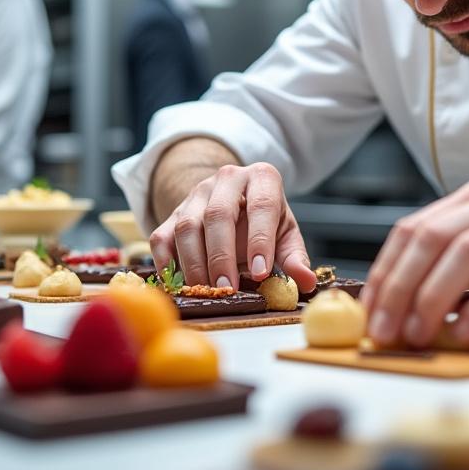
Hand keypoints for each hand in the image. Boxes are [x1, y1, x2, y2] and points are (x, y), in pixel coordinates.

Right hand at [149, 162, 316, 291]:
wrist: (234, 200)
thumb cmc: (264, 221)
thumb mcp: (285, 234)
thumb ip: (295, 257)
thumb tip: (306, 282)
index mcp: (262, 178)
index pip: (262, 206)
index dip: (259, 240)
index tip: (260, 273)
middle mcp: (227, 179)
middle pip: (218, 214)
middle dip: (222, 256)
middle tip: (227, 288)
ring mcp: (196, 194)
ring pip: (187, 226)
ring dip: (195, 263)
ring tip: (207, 291)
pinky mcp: (173, 212)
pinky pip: (162, 236)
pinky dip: (167, 263)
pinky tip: (181, 285)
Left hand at [361, 180, 468, 347]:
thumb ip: (453, 276)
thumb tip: (396, 312)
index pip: (414, 230)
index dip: (386, 273)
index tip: (369, 315)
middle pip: (434, 238)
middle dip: (401, 288)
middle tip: (386, 331)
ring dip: (435, 297)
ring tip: (421, 334)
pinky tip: (467, 331)